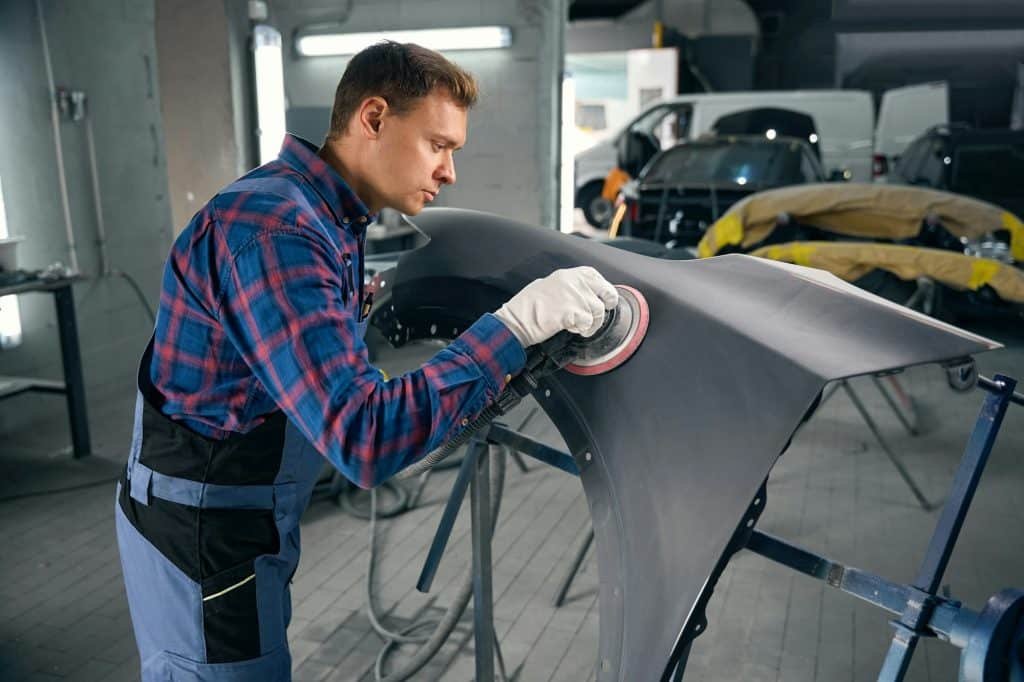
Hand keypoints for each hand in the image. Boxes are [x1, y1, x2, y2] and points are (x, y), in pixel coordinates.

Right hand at [494, 266, 618, 346]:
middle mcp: (574, 282)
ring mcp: (573, 296)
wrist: (516, 320)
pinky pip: (588, 323)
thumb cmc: (528, 306)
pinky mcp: (571, 312)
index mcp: (568, 274)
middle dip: (606, 306)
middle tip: (599, 316)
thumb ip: (568, 287)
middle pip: (605, 293)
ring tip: (578, 327)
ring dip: (591, 323)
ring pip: (598, 312)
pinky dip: (583, 329)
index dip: (603, 289)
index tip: (604, 299)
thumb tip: (584, 294)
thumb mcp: (548, 285)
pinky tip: (571, 329)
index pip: (595, 276)